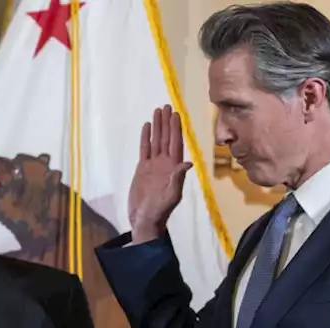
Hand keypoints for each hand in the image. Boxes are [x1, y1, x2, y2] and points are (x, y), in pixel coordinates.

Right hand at [127, 105, 192, 243]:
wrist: (145, 219)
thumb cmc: (160, 210)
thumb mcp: (171, 195)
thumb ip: (177, 178)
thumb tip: (187, 163)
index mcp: (173, 168)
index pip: (175, 143)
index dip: (176, 129)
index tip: (175, 115)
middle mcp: (165, 163)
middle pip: (166, 138)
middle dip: (167, 122)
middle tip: (166, 106)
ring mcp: (153, 165)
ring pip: (156, 141)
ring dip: (157, 126)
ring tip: (157, 111)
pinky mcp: (142, 169)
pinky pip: (145, 150)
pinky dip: (146, 138)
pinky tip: (147, 128)